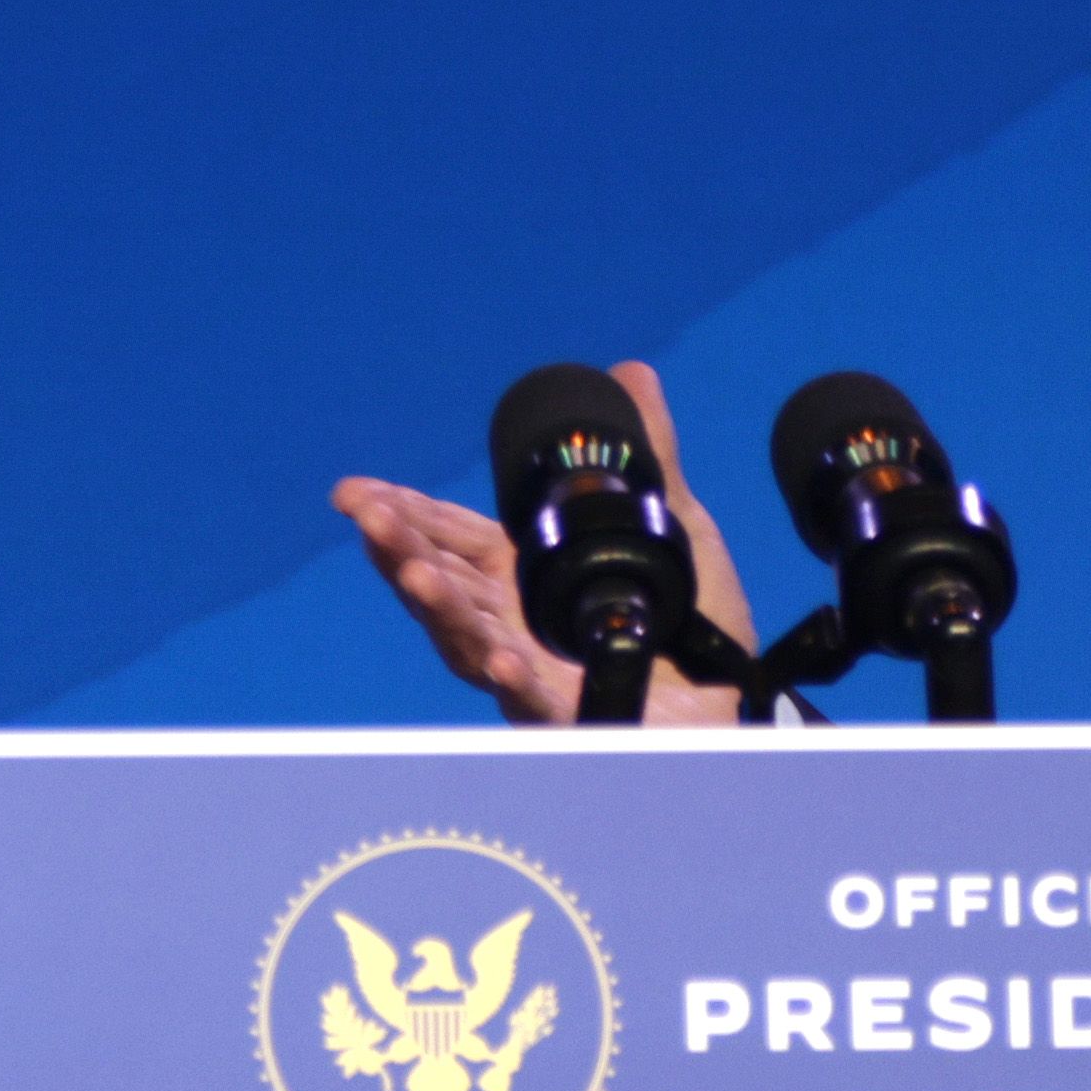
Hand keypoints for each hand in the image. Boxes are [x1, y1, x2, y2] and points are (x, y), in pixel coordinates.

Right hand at [335, 356, 756, 727]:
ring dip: (439, 609)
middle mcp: (512, 623)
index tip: (356, 490)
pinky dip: (515, 683)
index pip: (445, 537)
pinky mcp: (573, 718)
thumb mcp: (670, 521)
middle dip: (399, 550)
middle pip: (441, 586)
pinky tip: (501, 661)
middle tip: (368, 518)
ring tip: (414, 575)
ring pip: (469, 642)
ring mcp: (533, 672)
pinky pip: (536, 704)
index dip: (401, 513)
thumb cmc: (686, 619)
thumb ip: (647, 454)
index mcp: (521, 574)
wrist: (735, 695)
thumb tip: (633, 372)